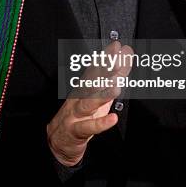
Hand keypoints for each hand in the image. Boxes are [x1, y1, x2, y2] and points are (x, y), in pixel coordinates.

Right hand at [47, 41, 132, 166]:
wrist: (59, 140)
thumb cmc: (81, 114)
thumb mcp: (100, 91)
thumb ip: (115, 74)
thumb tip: (126, 56)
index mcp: (84, 87)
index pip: (95, 69)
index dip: (105, 57)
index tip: (116, 47)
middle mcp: (79, 97)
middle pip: (90, 82)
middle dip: (103, 70)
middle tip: (117, 60)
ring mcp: (76, 113)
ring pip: (88, 102)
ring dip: (102, 95)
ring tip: (116, 87)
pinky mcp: (76, 129)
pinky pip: (89, 127)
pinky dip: (100, 123)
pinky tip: (112, 118)